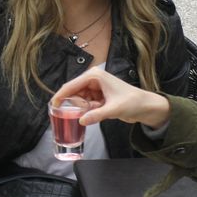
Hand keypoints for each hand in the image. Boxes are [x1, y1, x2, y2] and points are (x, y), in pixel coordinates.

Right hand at [51, 66, 171, 128]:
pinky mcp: (97, 96)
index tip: (52, 106)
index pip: (71, 85)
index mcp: (95, 76)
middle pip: (73, 92)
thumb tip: (81, 121)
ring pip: (78, 99)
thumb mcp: (114, 109)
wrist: (145, 106)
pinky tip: (98, 112)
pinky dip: (88, 110)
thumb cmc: (132, 102)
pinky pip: (85, 104)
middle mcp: (92, 79)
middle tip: (83, 112)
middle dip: (75, 104)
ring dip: (83, 108)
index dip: (60, 95)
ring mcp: (94, 88)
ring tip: (97, 111)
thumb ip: (96, 115)